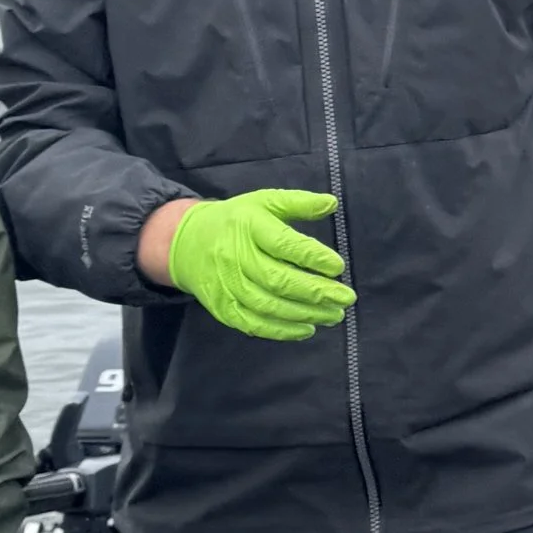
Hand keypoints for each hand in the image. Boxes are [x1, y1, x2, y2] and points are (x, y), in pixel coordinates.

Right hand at [158, 189, 352, 338]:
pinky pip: (253, 324)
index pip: (283, 244)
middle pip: (278, 280)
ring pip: (268, 306)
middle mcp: (236, 257)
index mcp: (248, 227)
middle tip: (346, 298)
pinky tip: (306, 328)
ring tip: (334, 315)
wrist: (186, 243)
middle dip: (316, 292)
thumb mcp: (263, 202)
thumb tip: (332, 203)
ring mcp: (227, 285)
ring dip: (304, 313)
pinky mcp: (223, 307)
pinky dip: (282, 330)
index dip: (312, 257)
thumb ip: (298, 203)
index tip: (338, 267)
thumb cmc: (236, 221)